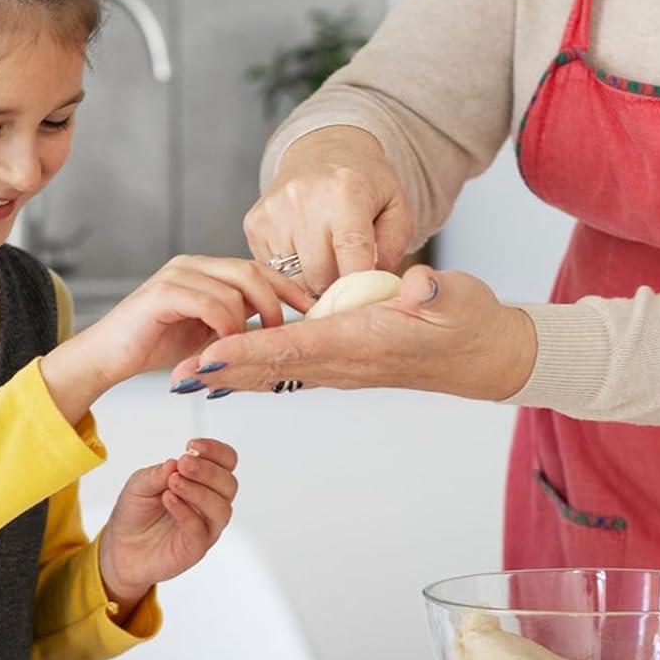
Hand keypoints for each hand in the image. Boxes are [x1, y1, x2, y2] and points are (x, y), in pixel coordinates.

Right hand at [41, 257, 309, 424]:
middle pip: (251, 271)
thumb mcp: (208, 332)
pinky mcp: (163, 293)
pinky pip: (210, 301)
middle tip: (282, 332)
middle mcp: (192, 265)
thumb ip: (237, 321)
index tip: (311, 308)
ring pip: (234, 287)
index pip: (257, 268)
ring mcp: (177, 276)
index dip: (288, 287)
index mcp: (205, 270)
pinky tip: (224, 343)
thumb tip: (277, 325)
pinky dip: (225, 324)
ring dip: (249, 319)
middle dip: (275, 302)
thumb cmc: (155, 346)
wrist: (108, 358)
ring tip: (248, 345)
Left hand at [97, 439, 238, 606]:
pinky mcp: (195, 548)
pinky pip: (201, 531)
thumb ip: (158, 474)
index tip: (192, 446)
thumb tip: (175, 463)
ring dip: (199, 491)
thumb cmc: (136, 512)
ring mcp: (205, 527)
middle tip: (183, 464)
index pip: (226, 462)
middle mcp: (209, 504)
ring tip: (173, 483)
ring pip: (221, 508)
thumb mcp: (140, 484)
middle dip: (208, 470)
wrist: (119, 546)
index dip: (215, 451)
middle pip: (229, 484)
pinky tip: (169, 500)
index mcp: (203, 482)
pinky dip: (186, 512)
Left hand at [168, 266, 537, 402]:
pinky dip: (254, 371)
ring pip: (275, 373)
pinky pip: (289, 371)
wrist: (486, 355)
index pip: (294, 347)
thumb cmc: (470, 322)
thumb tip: (416, 281)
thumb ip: (432, 291)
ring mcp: (342, 368)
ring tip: (184, 378)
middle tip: (173, 378)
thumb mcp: (456, 297)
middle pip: (271, 369)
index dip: (249, 351)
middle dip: (222, 373)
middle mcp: (345, 362)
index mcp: (362, 341)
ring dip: (230, 376)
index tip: (209, 358)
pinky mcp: (344, 364)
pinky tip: (228, 372)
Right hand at [243, 126, 414, 295]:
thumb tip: (371, 287)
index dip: (359, 284)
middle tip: (346, 272)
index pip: (351, 253)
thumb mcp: (396, 208)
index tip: (364, 298)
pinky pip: (272, 270)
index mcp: (346, 192)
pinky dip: (290, 270)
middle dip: (336, 284)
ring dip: (311, 279)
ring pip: (293, 279)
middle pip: (319, 275)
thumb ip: (393, 249)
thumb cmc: (365, 184)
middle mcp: (303, 199)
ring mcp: (274, 211)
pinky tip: (303, 248)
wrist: (324, 149)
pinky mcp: (254, 223)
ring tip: (325, 255)